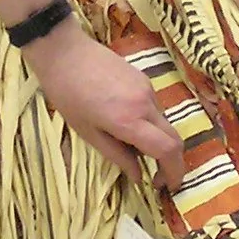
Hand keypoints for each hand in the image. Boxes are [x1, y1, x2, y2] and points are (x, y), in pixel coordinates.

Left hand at [22, 20, 183, 188]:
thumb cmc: (68, 95)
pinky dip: (150, 122)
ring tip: (132, 147)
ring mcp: (148, 88)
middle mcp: (146, 104)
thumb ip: (118, 156)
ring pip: (164, 122)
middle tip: (158, 177)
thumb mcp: (88, 133)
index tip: (168, 187)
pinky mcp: (144, 78)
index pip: (168, 150)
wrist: (64, 52)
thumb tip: (139, 177)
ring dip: (157, 140)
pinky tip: (127, 122)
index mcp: (129, 121)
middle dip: (172, 161)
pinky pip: (155, 107)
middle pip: (174, 138)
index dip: (174, 172)